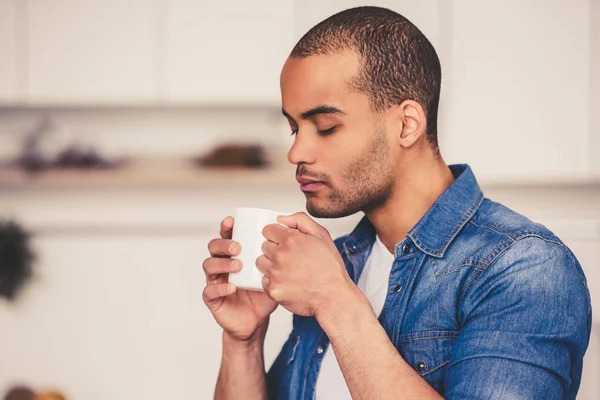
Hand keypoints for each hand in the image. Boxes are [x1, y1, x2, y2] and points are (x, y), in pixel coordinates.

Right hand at [202, 216, 277, 341]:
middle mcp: (222, 264)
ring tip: (238, 265)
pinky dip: (220, 288)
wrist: (257, 320)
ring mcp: (215, 280)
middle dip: (224, 243)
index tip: (232, 221)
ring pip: (209, 265)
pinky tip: (232, 287)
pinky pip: (210, 291)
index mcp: (234, 254)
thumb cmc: (264, 292)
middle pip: (214, 246)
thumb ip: (279, 254)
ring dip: (223, 263)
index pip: (226, 235)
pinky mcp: (213, 298)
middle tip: (238, 247)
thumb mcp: (274, 271)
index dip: (226, 227)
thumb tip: (290, 231)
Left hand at [257, 212, 357, 316]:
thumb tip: (281, 219)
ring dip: (271, 264)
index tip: (283, 241)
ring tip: (288, 270)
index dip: (276, 235)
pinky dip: (273, 281)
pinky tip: (287, 281)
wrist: (333, 296)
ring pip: (261, 262)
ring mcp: (276, 273)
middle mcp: (281, 255)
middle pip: (264, 246)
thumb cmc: (330, 269)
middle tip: (290, 258)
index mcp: (291, 240)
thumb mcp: (322, 235)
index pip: (268, 230)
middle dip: (275, 249)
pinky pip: (264, 280)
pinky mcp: (273, 289)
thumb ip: (300, 220)